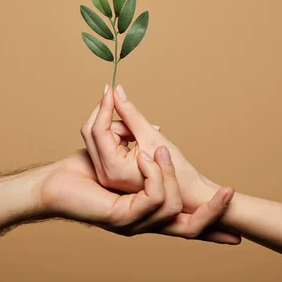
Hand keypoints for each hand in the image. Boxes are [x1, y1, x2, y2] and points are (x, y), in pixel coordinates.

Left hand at [40, 147, 239, 242]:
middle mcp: (143, 223)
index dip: (214, 229)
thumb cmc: (82, 170)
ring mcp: (133, 224)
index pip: (187, 225)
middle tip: (230, 192)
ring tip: (162, 150)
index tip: (239, 236)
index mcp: (146, 211)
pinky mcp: (121, 218)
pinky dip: (154, 177)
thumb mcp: (118, 151)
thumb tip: (158, 133)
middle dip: (214, 213)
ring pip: (172, 209)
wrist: (53, 182)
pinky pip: (151, 201)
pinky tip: (146, 157)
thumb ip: (139, 144)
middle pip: (190, 230)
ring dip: (172, 176)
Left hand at [81, 84, 219, 211]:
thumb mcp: (151, 135)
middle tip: (123, 102)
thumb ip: (130, 112)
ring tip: (143, 131)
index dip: (104, 105)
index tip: (110, 87)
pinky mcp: (112, 174)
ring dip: (120, 128)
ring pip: (102, 138)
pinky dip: (121, 137)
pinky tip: (138, 138)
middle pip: (94, 132)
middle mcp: (104, 174)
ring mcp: (107, 175)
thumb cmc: (175, 169)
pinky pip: (108, 147)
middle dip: (111, 116)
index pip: (97, 129)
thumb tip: (116, 90)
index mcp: (112, 167)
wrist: (187, 195)